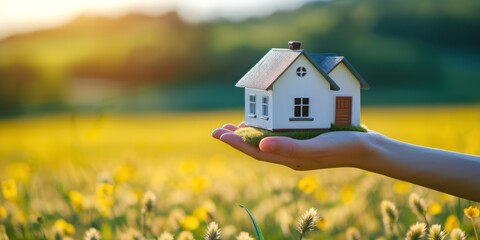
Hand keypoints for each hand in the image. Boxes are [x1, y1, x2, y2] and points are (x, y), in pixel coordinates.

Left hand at [212, 122, 380, 170]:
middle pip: (256, 148)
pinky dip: (267, 128)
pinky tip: (265, 121)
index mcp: (289, 158)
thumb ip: (289, 146)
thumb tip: (260, 145)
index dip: (235, 143)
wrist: (368, 148)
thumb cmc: (343, 147)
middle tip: (218, 130)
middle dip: (236, 139)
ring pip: (267, 141)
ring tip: (234, 126)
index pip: (255, 152)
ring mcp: (298, 148)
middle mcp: (290, 155)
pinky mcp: (306, 140)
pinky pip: (279, 135)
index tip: (218, 134)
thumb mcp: (316, 145)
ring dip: (249, 134)